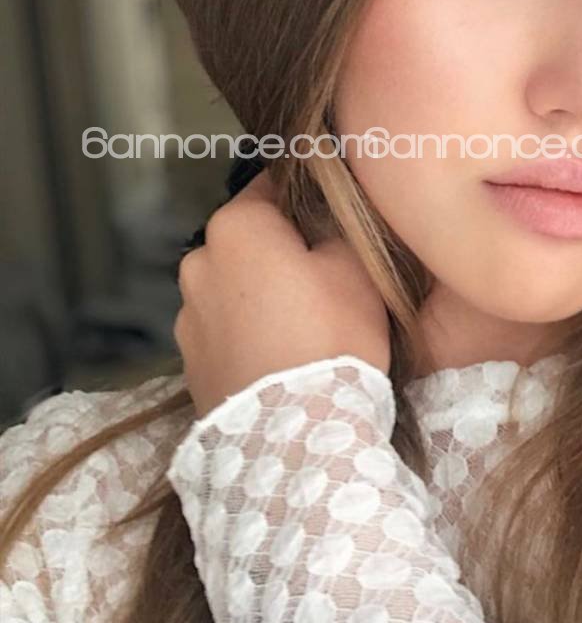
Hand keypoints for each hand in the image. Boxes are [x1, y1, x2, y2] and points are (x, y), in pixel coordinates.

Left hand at [174, 171, 390, 416]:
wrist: (294, 435)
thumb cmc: (330, 334)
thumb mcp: (354, 265)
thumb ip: (333, 229)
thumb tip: (320, 224)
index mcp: (235, 227)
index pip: (269, 187)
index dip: (304, 197)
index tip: (331, 215)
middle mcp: (197, 262)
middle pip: (247, 241)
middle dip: (278, 251)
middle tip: (322, 277)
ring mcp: (187, 316)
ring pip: (232, 288)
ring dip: (258, 295)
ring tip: (300, 325)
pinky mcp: (189, 364)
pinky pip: (225, 331)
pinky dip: (247, 334)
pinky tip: (279, 356)